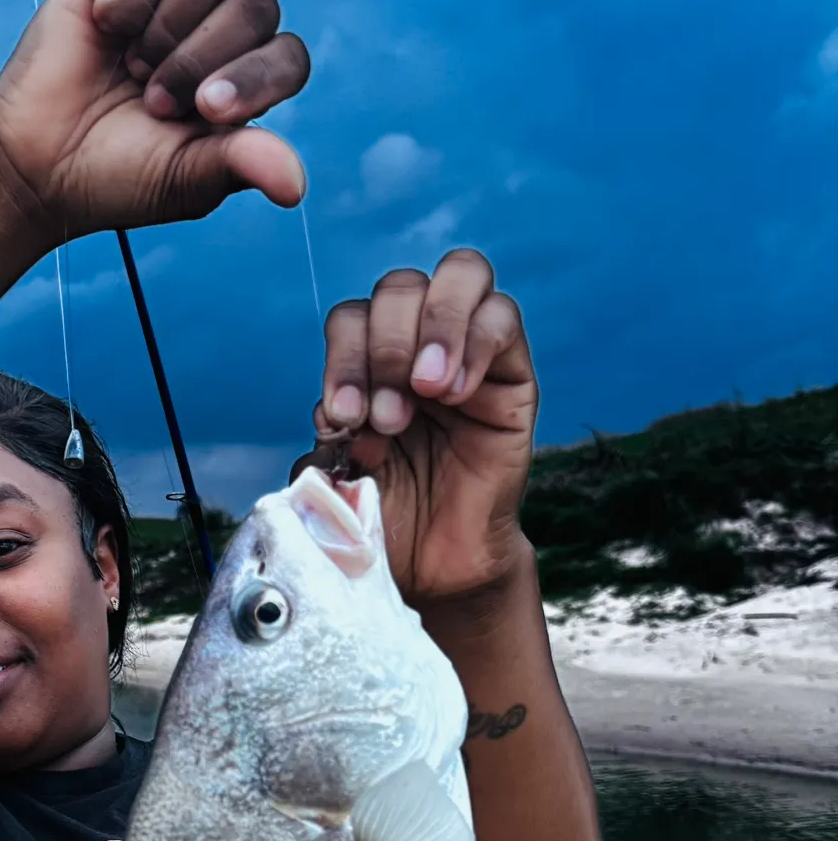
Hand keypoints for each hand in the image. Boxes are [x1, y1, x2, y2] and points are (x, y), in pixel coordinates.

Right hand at [0, 0, 309, 240]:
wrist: (36, 160)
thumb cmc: (116, 175)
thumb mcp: (185, 180)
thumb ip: (241, 166)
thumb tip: (295, 187)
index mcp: (244, 87)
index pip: (288, 58)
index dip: (256, 76)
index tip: (206, 108)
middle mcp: (219, 34)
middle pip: (255, 6)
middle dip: (200, 58)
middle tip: (154, 99)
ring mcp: (174, 1)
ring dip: (166, 29)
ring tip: (132, 65)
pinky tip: (107, 26)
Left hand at [294, 250, 537, 607]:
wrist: (434, 565)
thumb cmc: (385, 518)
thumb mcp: (338, 478)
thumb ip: (328, 438)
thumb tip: (330, 408)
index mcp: (368, 364)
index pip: (352, 317)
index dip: (344, 356)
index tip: (343, 417)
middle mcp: (417, 346)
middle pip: (400, 286)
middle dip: (386, 345)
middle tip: (387, 415)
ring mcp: (467, 352)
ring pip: (460, 275)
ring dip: (434, 327)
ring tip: (425, 390)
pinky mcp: (513, 373)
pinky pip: (503, 319)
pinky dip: (475, 344)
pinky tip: (455, 394)